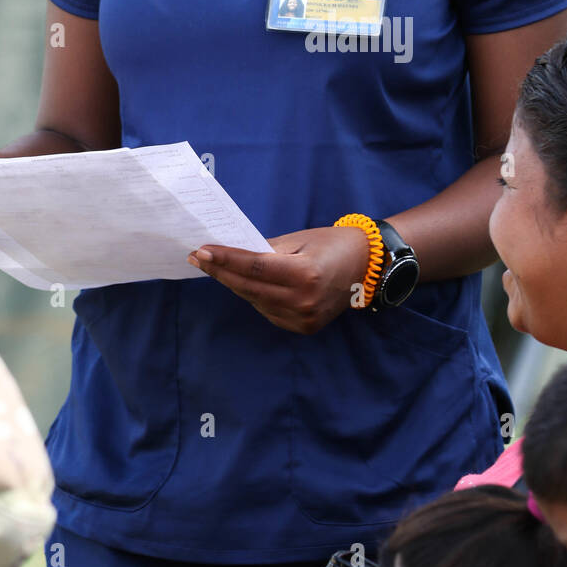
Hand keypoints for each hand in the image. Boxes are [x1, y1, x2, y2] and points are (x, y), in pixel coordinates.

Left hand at [188, 225, 370, 334]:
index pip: (253, 267)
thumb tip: (231, 252)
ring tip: (218, 267)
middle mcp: (303, 301)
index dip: (225, 259)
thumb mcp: (299, 239)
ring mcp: (304, 318)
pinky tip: (247, 284)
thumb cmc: (333, 244)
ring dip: (235, 284)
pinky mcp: (304, 327)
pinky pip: (268, 311)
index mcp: (305, 274)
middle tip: (199, 258)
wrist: (367, 266)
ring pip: (255, 301)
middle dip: (221, 272)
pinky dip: (255, 297)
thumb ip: (265, 249)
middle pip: (249, 287)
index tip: (201, 251)